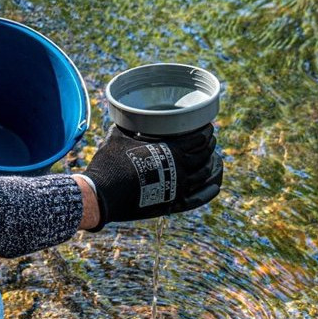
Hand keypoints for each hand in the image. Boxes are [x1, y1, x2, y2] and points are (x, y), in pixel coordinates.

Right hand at [80, 125, 222, 230]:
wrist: (102, 194)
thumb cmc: (109, 162)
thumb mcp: (118, 137)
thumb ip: (127, 125)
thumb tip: (125, 115)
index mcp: (170, 151)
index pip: (198, 139)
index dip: (205, 132)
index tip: (207, 127)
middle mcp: (179, 169)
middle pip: (204, 155)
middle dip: (209, 146)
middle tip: (210, 140)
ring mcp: (178, 188)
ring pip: (204, 175)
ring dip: (212, 165)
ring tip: (214, 159)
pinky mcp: (172, 203)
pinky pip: (198, 198)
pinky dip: (209, 191)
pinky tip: (215, 185)